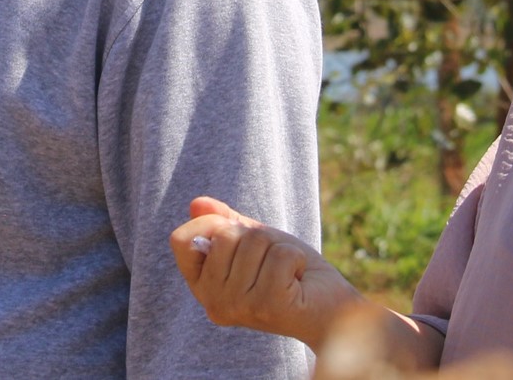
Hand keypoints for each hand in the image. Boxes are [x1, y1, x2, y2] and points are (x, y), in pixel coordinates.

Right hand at [168, 196, 363, 350]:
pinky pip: (281, 255)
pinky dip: (298, 258)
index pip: (181, 240)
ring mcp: (239, 307)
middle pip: (225, 235)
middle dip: (258, 237)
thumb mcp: (254, 242)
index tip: (240, 232)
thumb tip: (196, 203)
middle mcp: (214, 302)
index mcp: (203, 287)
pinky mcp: (268, 306)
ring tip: (287, 273)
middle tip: (273, 262)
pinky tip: (299, 281)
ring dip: (280, 248)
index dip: (209, 224)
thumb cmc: (291, 274)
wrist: (331, 310)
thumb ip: (225, 223)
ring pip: (255, 242)